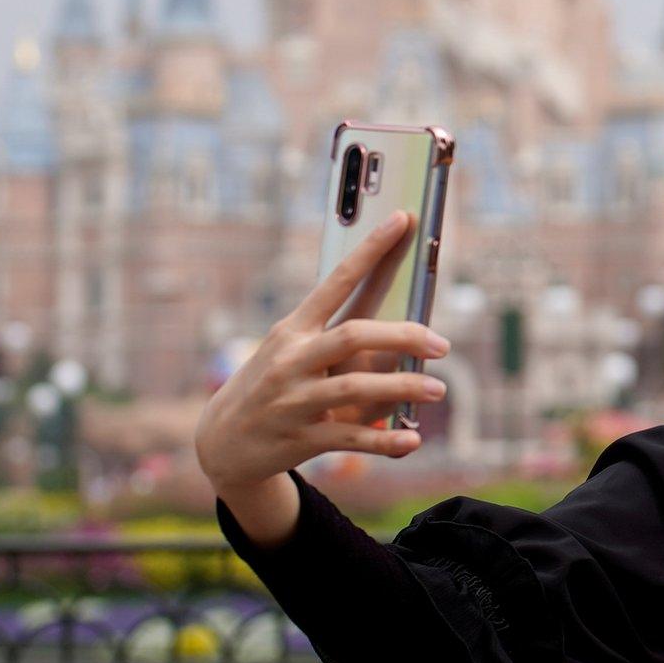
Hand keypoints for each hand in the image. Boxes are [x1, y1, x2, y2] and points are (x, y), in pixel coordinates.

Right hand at [194, 210, 449, 542]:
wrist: (221, 441)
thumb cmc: (271, 385)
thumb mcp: (290, 352)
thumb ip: (337, 339)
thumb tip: (402, 328)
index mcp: (294, 329)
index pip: (338, 281)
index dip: (371, 250)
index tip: (403, 220)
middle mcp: (292, 359)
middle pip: (353, 336)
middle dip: (403, 336)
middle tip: (442, 344)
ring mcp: (295, 399)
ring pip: (355, 388)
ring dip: (403, 388)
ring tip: (438, 389)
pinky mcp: (302, 438)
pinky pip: (350, 437)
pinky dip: (384, 441)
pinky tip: (412, 441)